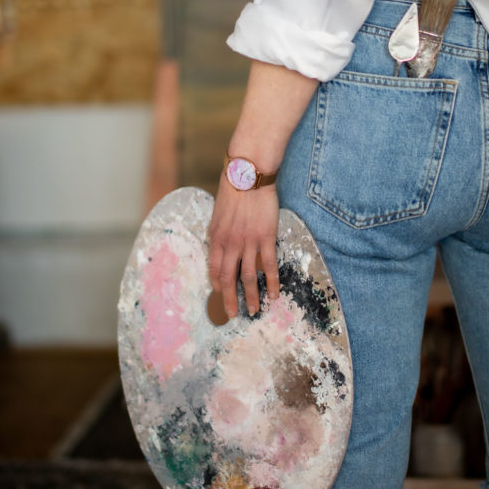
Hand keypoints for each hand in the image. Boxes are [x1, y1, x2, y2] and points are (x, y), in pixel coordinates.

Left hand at [208, 173, 279, 318]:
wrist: (248, 173)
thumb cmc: (233, 188)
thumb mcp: (218, 212)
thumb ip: (219, 231)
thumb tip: (221, 244)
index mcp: (215, 237)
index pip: (214, 269)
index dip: (217, 285)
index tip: (220, 296)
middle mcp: (229, 243)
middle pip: (228, 278)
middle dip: (230, 299)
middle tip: (233, 314)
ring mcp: (248, 242)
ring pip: (248, 277)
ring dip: (251, 296)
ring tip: (254, 310)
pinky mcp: (266, 238)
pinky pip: (269, 266)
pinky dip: (272, 282)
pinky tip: (274, 294)